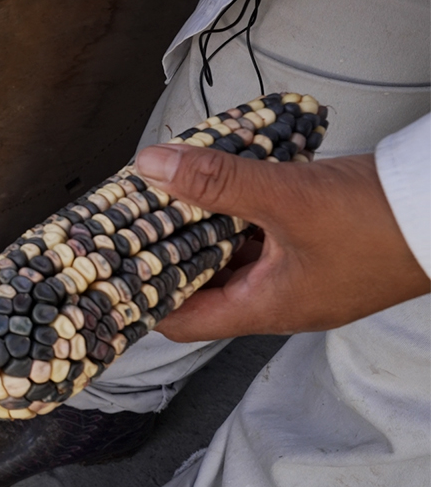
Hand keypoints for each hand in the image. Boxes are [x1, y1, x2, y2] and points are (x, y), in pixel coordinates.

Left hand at [134, 144, 428, 341]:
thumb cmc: (380, 220)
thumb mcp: (288, 198)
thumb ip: (217, 182)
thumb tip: (150, 166)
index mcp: (264, 308)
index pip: (180, 321)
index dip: (140, 299)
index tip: (107, 269)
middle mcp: (277, 299)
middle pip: (201, 285)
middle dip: (164, 252)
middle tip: (126, 220)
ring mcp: (299, 274)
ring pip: (231, 255)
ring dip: (200, 227)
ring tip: (160, 194)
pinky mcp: (316, 246)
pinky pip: (261, 235)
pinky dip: (235, 213)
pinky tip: (216, 182)